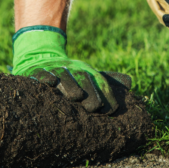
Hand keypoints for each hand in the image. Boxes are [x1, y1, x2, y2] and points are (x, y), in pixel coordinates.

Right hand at [11, 26, 131, 113]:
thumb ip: (108, 80)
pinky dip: (46, 78)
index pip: (99, 83)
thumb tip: (130, 82)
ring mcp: (55, 69)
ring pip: (64, 76)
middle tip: (93, 108)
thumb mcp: (88, 74)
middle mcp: (72, 69)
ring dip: (70, 86)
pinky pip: (42, 73)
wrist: (41, 57)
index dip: (106, 96)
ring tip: (76, 97)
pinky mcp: (37, 71)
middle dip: (89, 93)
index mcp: (86, 71)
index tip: (110, 110)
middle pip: (83, 79)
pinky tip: (51, 83)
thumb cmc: (70, 73)